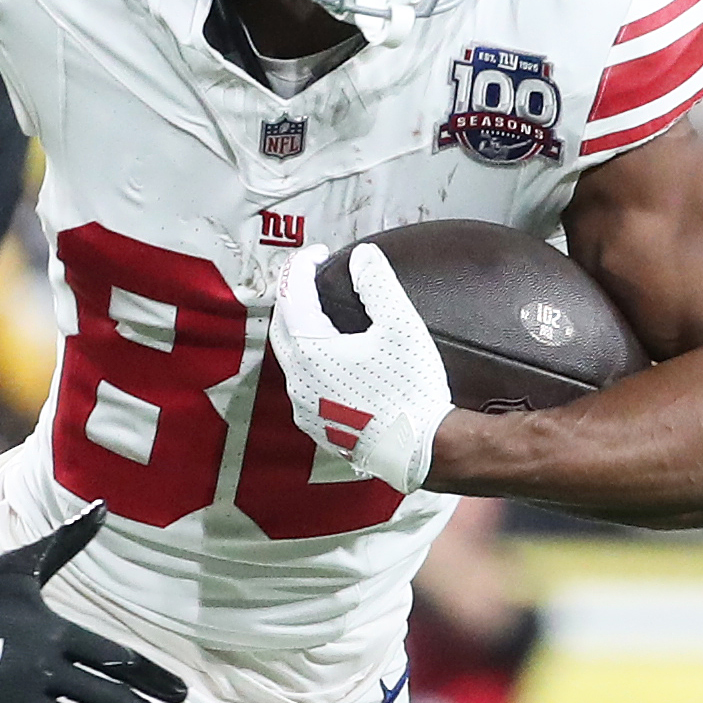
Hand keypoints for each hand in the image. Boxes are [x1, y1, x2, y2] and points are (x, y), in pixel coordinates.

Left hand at [273, 242, 450, 491]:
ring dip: (301, 329)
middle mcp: (297, 380)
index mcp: (310, 353)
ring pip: (290, 357)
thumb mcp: (401, 326)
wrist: (419, 449)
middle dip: (295, 296)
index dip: (301, 267)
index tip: (318, 253)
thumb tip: (363, 256)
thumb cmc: (411, 390)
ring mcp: (304, 406)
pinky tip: (332, 356)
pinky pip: (302, 383)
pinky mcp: (316, 424)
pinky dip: (310, 360)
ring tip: (323, 312)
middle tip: (314, 277)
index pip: (292, 296)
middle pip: (282, 326)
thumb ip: (378, 284)